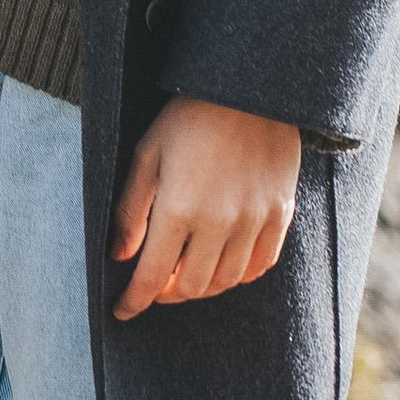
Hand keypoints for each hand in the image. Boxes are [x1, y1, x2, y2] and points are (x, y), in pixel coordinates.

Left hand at [109, 98, 301, 317]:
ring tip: (186, 276)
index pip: (153, 274)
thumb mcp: (148, 153)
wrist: (249, 88)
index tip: (122, 311)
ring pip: (226, 281)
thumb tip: (119, 254)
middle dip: (168, 294)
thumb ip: (131, 208)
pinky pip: (260, 265)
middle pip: (192, 286)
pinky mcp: (280, 215)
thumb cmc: (188, 117)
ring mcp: (254, 221)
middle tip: (155, 286)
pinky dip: (238, 276)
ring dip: (202, 288)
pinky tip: (224, 266)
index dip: (135, 299)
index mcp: (179, 207)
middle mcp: (219, 223)